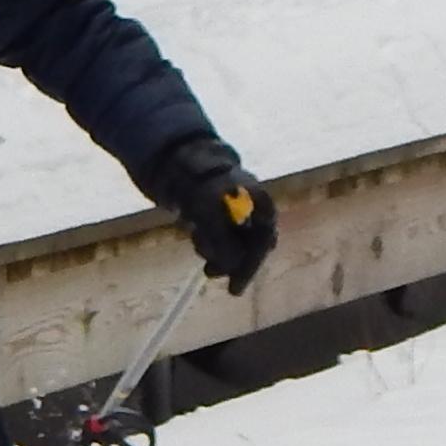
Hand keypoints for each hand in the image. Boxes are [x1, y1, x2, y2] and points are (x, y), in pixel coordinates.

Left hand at [147, 134, 275, 293]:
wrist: (181, 158)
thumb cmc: (203, 185)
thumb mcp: (213, 217)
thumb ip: (225, 244)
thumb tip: (232, 266)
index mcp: (260, 205)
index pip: (263, 243)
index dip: (249, 267)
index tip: (234, 288)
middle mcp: (252, 208)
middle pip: (248, 245)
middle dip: (229, 261)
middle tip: (210, 274)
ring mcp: (235, 208)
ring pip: (231, 241)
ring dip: (216, 251)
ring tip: (197, 247)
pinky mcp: (218, 208)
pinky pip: (218, 233)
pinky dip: (209, 240)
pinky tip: (195, 236)